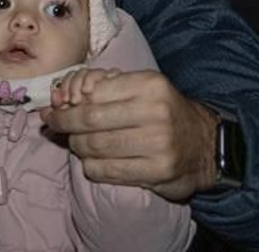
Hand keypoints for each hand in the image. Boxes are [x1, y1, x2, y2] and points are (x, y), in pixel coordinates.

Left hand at [39, 69, 218, 200]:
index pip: (93, 92)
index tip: (54, 104)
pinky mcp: (157, 173)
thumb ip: (105, 87)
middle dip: (63, 123)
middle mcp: (155, 113)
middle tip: (53, 123)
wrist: (205, 144)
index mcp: (149, 85)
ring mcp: (158, 145)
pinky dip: (91, 166)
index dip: (67, 100)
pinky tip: (92, 161)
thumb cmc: (163, 110)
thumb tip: (59, 95)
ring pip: (95, 147)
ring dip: (76, 146)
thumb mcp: (142, 86)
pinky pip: (107, 171)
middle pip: (89, 120)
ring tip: (75, 142)